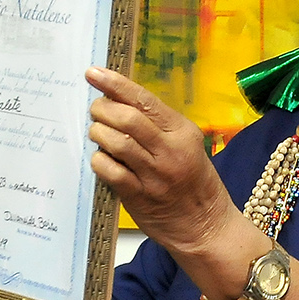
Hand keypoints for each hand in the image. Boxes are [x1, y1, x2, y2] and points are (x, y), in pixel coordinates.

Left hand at [85, 67, 235, 256]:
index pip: (144, 100)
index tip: (93, 73)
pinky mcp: (139, 196)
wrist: (205, 226)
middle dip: (102, 109)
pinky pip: (110, 171)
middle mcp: (169, 151)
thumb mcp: (186, 145)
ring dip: (98, 133)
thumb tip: (119, 101)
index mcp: (182, 132)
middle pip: (127, 118)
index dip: (115, 84)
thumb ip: (157, 126)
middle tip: (95, 110)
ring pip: (116, 142)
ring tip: (97, 133)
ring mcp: (154, 175)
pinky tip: (101, 159)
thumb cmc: (194, 182)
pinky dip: (99, 161)